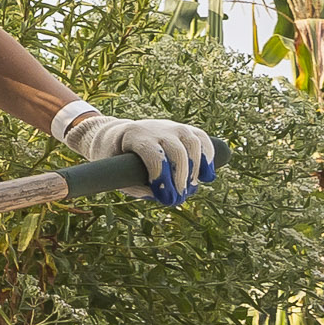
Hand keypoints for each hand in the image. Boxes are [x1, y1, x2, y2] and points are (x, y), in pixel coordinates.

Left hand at [57, 105, 219, 205]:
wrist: (117, 134)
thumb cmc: (115, 158)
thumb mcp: (115, 173)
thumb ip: (137, 187)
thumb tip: (166, 197)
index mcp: (134, 135)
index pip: (154, 156)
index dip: (162, 178)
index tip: (165, 198)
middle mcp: (155, 128)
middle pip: (176, 151)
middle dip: (180, 178)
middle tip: (179, 198)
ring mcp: (172, 126)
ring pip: (192, 143)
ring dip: (196, 169)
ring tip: (191, 188)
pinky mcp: (185, 129)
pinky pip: (202, 139)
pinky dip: (208, 157)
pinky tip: (207, 176)